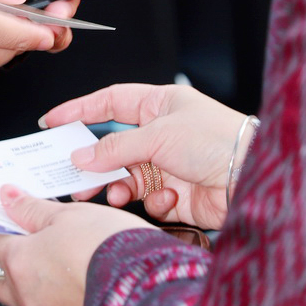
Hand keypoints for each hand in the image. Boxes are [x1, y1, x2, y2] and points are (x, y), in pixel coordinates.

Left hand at [0, 188, 152, 305]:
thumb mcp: (64, 214)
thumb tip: (9, 197)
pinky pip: (51, 305)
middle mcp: (28, 293)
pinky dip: (54, 289)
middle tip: (29, 231)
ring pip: (25, 293)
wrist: (142, 283)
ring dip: (32, 274)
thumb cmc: (104, 247)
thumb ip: (31, 208)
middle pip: (1, 275)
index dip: (1, 222)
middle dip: (9, 254)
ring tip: (56, 249)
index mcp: (18, 263)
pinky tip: (74, 269)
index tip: (10, 211)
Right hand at [42, 83, 247, 229]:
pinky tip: (166, 199)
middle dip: (95, 162)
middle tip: (71, 175)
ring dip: (119, 186)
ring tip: (113, 195)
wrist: (253, 179)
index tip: (53, 122)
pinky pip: (149, 199)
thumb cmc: (217, 140)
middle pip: (115, 146)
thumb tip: (82, 156)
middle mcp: (163, 133)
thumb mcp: (158, 135)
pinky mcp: (178, 194)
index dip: (80, 111)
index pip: (110, 103)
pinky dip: (152, 201)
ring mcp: (170, 164)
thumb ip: (116, 147)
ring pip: (128, 176)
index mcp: (160, 105)